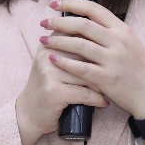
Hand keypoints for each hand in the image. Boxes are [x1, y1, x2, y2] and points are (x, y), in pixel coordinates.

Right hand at [15, 20, 108, 144]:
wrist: (28, 114)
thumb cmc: (48, 87)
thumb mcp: (53, 62)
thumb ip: (68, 46)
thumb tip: (96, 30)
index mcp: (49, 44)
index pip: (78, 34)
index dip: (96, 44)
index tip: (108, 56)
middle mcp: (48, 55)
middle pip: (86, 53)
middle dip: (102, 65)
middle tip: (116, 73)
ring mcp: (50, 73)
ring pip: (88, 74)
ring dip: (102, 84)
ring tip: (111, 89)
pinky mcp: (54, 91)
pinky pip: (85, 93)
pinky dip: (97, 99)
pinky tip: (104, 102)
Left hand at [38, 0, 144, 119]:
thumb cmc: (138, 68)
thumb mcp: (129, 43)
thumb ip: (110, 32)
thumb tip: (85, 19)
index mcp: (122, 29)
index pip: (93, 8)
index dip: (71, 4)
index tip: (55, 5)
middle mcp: (118, 41)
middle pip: (82, 24)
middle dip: (59, 22)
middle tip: (44, 23)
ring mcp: (113, 60)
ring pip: (79, 45)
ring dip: (57, 41)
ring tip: (43, 40)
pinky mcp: (107, 78)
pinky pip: (80, 68)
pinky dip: (64, 62)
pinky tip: (52, 59)